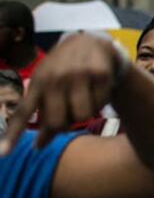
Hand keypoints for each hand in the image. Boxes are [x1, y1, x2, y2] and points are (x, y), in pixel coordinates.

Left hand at [0, 34, 120, 154]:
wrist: (90, 43)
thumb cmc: (65, 71)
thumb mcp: (50, 87)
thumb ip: (43, 116)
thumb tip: (38, 147)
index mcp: (38, 82)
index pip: (24, 112)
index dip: (13, 134)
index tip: (3, 154)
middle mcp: (55, 78)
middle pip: (58, 122)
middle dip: (65, 124)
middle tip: (70, 114)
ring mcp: (78, 75)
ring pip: (82, 115)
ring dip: (85, 113)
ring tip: (85, 98)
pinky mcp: (100, 74)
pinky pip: (100, 104)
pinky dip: (100, 102)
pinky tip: (97, 89)